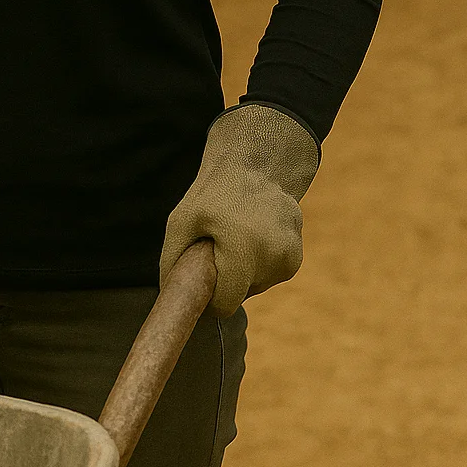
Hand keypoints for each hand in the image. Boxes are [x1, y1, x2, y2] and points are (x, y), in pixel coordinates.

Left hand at [160, 103, 319, 315]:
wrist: (254, 164)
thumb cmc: (213, 194)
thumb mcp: (181, 221)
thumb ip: (172, 261)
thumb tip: (170, 297)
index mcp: (243, 247)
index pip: (226, 303)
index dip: (210, 296)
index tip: (204, 278)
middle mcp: (273, 254)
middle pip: (241, 294)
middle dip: (227, 279)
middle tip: (219, 246)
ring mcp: (289, 255)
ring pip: (257, 286)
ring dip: (244, 271)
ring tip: (236, 236)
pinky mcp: (297, 255)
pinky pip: (270, 275)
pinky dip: (259, 263)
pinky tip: (253, 236)